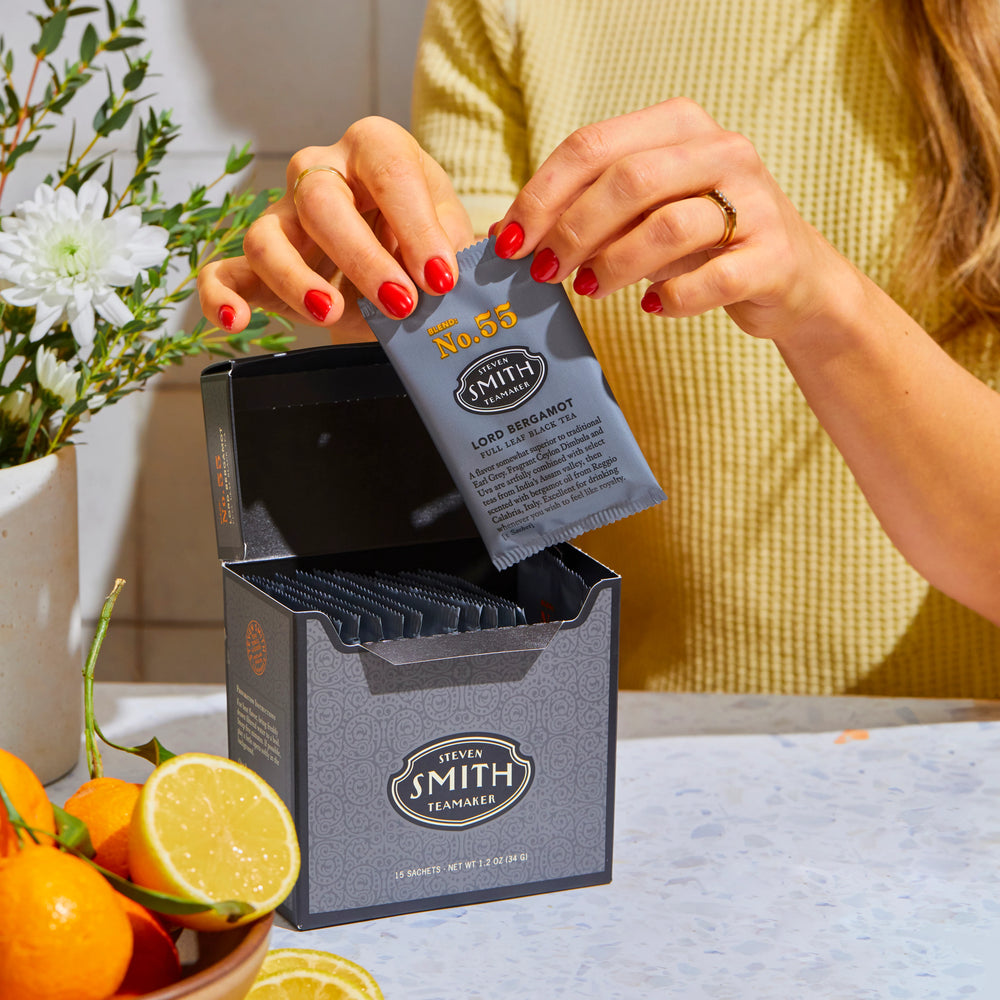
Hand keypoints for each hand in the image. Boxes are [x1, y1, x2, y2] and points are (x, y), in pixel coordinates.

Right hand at [197, 117, 474, 340]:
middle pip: (321, 203)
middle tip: (401, 304)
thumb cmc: (422, 240)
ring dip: (296, 280)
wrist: (397, 269)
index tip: (441, 278)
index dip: (416, 227)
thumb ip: (456, 245)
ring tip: (330, 314)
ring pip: (266, 238)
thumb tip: (465, 262)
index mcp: (374, 150)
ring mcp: (283, 217)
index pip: (389, 172)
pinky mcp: (256, 265)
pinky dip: (220, 298)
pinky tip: (235, 323)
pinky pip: (221, 274)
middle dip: (362, 258)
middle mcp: (320, 172)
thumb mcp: (450, 234)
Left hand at [491, 97, 858, 343]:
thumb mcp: (638, 219)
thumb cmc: (701, 244)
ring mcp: (755, 201)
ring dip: (615, 264)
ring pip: (669, 226)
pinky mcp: (774, 255)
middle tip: (545, 272)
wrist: (791, 278)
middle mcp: (721, 151)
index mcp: (679, 126)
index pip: (594, 146)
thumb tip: (504, 233)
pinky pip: (713, 278)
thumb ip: (581, 216)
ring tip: (590, 290)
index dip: (543, 194)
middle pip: (628, 180)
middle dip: (573, 230)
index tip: (511, 241)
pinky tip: (652, 307)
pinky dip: (673, 298)